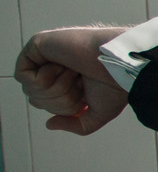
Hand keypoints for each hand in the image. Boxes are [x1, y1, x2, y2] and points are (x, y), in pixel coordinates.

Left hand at [15, 27, 130, 134]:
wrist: (121, 66)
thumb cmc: (115, 84)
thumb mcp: (98, 114)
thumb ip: (76, 125)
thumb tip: (49, 124)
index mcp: (67, 82)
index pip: (47, 105)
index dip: (64, 108)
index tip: (85, 96)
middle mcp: (55, 68)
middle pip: (36, 99)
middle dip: (60, 100)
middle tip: (80, 83)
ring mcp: (45, 56)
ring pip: (30, 89)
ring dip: (57, 89)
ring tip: (74, 73)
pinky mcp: (36, 45)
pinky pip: (23, 76)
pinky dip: (45, 79)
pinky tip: (63, 67)